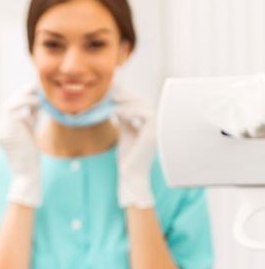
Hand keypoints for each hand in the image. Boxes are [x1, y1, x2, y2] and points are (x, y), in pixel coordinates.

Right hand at [0, 86, 40, 207]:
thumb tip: (38, 101)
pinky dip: (28, 108)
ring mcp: (2, 132)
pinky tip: (38, 106)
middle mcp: (1, 130)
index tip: (35, 91)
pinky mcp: (8, 134)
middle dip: (24, 94)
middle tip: (38, 88)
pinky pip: (17, 114)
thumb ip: (31, 119)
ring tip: (39, 99)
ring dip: (26, 99)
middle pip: (9, 104)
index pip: (11, 108)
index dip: (22, 97)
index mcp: (4, 130)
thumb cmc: (30, 159)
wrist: (26, 176)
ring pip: (11, 106)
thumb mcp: (30, 134)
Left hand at [113, 87, 155, 208]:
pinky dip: (132, 111)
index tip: (114, 93)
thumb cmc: (128, 158)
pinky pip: (147, 114)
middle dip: (128, 95)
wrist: (130, 175)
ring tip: (113, 104)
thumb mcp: (125, 134)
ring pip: (146, 105)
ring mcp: (157, 129)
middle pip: (145, 100)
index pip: (142, 103)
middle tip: (112, 95)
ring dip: (128, 102)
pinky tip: (119, 114)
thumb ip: (124, 121)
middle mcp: (156, 125)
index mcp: (150, 125)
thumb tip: (117, 106)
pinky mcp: (153, 135)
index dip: (129, 95)